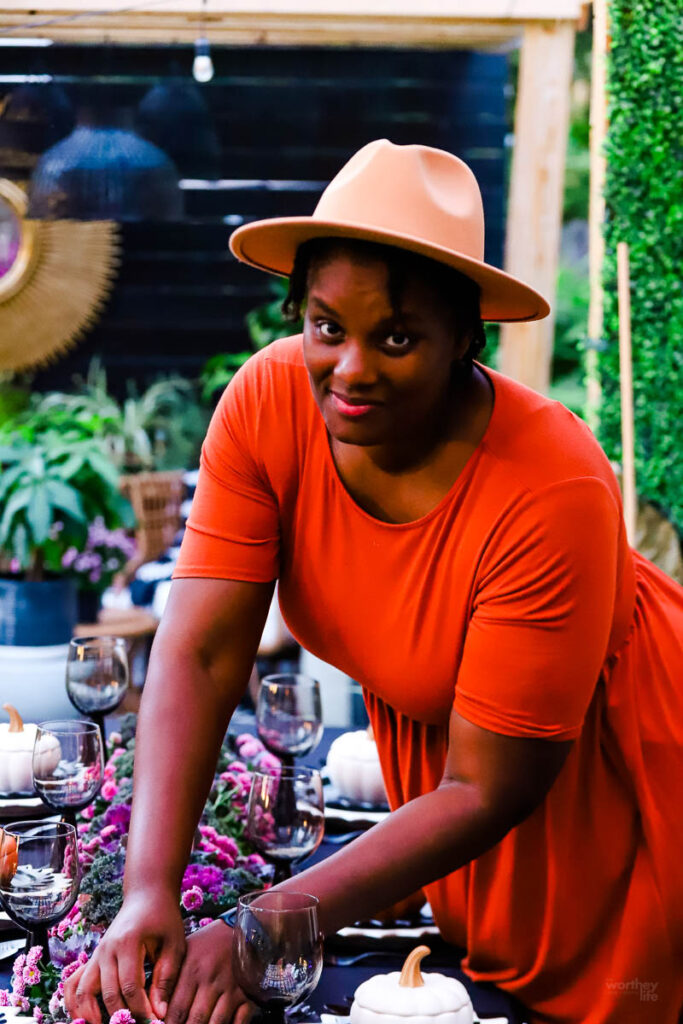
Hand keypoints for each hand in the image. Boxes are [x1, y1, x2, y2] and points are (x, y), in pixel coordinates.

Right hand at [63, 891, 185, 1023]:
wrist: (147, 895)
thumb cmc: (164, 919)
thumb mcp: (174, 945)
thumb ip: (166, 978)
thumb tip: (160, 1013)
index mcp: (128, 943)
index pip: (130, 986)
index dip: (141, 1010)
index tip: (155, 1022)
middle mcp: (106, 949)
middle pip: (107, 993)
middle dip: (122, 1017)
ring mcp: (96, 954)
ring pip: (83, 992)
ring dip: (91, 1016)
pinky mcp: (92, 959)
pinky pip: (74, 984)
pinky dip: (74, 1004)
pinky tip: (85, 1019)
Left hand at [165, 921, 252, 1023]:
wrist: (244, 930)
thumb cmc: (210, 943)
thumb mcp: (186, 952)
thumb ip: (172, 979)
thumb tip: (158, 1008)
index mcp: (193, 969)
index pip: (176, 1009)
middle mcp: (212, 980)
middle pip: (195, 1020)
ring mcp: (231, 988)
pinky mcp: (248, 994)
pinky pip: (239, 1022)